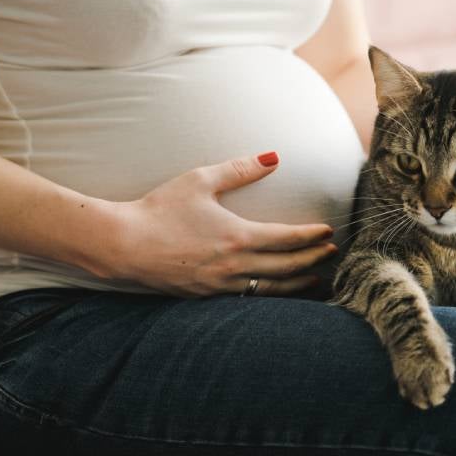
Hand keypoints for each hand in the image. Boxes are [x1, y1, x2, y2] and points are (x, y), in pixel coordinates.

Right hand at [99, 152, 337, 297]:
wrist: (124, 245)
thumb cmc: (160, 209)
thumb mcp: (200, 181)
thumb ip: (239, 169)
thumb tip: (274, 157)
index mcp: (237, 236)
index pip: (288, 239)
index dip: (312, 236)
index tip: (328, 231)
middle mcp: (234, 265)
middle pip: (287, 267)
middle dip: (313, 260)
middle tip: (332, 253)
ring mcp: (221, 285)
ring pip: (271, 289)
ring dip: (298, 283)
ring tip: (316, 278)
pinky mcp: (207, 296)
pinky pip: (249, 298)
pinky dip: (271, 295)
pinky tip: (277, 290)